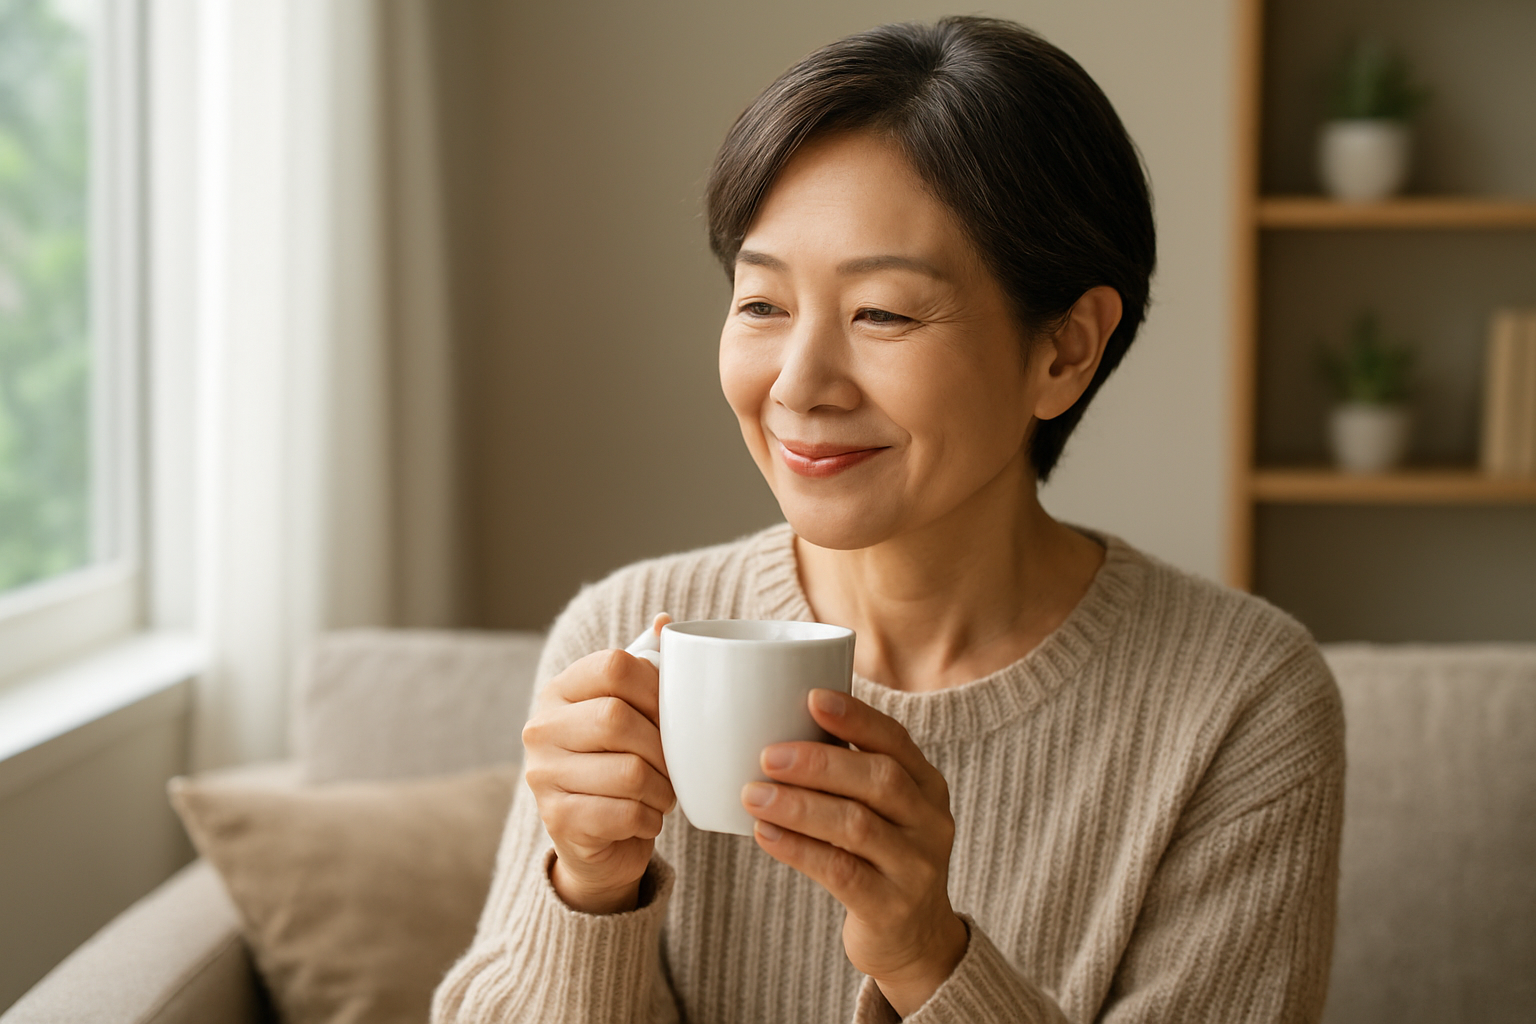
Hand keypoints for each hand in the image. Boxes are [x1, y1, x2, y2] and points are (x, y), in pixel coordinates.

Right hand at [522, 614, 674, 913]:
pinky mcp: (556, 820)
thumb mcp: (632, 711)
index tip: (672, 716)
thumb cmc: (621, 762)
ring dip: (662, 789)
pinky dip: (649, 819)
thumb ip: (646, 667)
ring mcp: (542, 774)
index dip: (656, 688)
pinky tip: (645, 818)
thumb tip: (666, 621)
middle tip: (675, 767)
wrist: (597, 839)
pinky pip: (624, 813)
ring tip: (663, 794)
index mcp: (560, 689)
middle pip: (618, 719)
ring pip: (629, 772)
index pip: (614, 666)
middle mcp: (541, 727)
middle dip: (663, 748)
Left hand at [741, 688, 967, 1015]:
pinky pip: (840, 871)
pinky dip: (798, 849)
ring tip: (753, 794)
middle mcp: (930, 822)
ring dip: (800, 805)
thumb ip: (850, 773)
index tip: (813, 698)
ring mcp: (916, 866)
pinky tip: (765, 833)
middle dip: (820, 762)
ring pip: (857, 825)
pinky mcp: (891, 906)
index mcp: (927, 786)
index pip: (896, 740)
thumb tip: (781, 722)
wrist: (914, 939)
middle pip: (879, 779)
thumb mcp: (883, 811)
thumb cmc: (880, 857)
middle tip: (769, 755)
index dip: (856, 717)